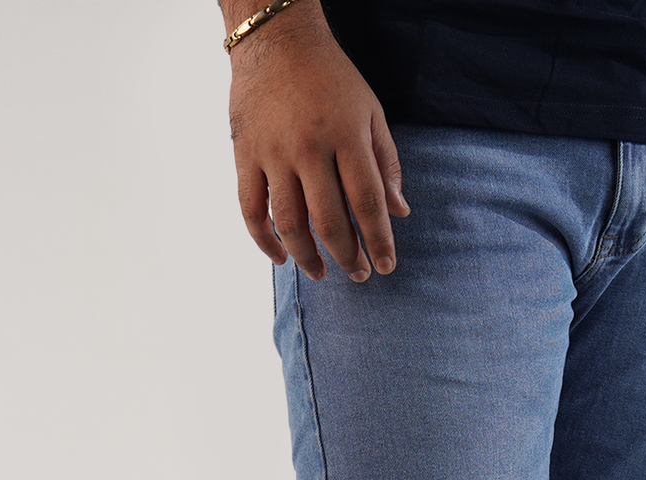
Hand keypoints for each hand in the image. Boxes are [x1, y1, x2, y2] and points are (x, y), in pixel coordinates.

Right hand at [226, 2, 408, 282]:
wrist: (275, 38)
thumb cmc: (330, 77)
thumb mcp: (370, 111)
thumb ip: (387, 163)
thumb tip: (399, 213)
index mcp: (346, 135)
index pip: (367, 201)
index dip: (379, 240)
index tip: (386, 266)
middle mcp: (309, 147)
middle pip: (329, 220)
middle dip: (347, 256)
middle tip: (358, 275)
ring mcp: (273, 153)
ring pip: (289, 223)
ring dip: (307, 257)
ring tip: (320, 273)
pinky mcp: (245, 154)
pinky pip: (251, 209)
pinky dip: (264, 240)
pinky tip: (281, 257)